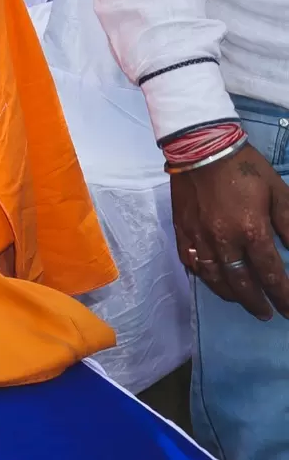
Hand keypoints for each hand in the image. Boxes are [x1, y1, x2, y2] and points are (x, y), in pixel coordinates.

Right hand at [174, 143, 288, 319]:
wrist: (201, 147)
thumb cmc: (246, 169)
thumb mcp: (279, 193)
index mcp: (251, 231)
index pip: (271, 274)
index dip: (282, 295)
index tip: (288, 310)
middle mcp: (223, 241)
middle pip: (242, 283)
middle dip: (257, 302)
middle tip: (266, 313)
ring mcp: (199, 237)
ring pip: (214, 278)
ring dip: (231, 294)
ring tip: (242, 301)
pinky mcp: (182, 230)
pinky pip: (191, 262)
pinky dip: (203, 276)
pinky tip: (212, 280)